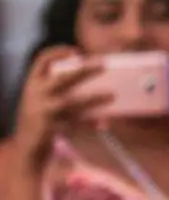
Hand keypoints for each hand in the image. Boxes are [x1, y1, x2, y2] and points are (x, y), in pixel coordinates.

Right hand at [9, 48, 108, 165]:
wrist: (26, 148)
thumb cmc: (40, 119)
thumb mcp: (41, 98)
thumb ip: (56, 87)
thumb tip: (90, 73)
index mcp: (32, 84)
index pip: (41, 60)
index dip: (58, 52)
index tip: (78, 51)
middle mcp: (35, 95)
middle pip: (62, 78)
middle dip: (84, 71)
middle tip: (104, 65)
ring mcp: (42, 112)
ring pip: (72, 102)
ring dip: (94, 98)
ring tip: (112, 95)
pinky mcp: (50, 127)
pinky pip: (76, 123)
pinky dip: (90, 122)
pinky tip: (102, 123)